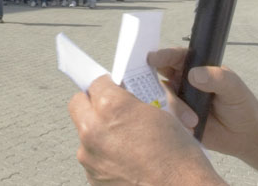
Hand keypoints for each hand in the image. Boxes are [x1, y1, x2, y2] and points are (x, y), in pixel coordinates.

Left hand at [69, 75, 221, 184]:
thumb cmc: (179, 160)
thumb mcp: (161, 114)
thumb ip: (132, 102)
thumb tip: (122, 97)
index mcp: (111, 107)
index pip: (96, 82)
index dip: (106, 85)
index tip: (110, 88)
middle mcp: (94, 130)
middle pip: (78, 104)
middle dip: (92, 103)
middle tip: (109, 108)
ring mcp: (90, 157)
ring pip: (84, 132)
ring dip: (98, 132)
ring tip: (125, 140)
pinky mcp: (92, 177)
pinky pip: (92, 157)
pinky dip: (104, 155)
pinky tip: (126, 159)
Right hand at [148, 48, 257, 175]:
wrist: (245, 136)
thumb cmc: (241, 105)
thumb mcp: (234, 88)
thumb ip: (217, 79)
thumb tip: (194, 74)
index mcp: (194, 68)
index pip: (175, 57)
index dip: (163, 56)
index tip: (152, 59)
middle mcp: (182, 82)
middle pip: (160, 76)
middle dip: (159, 84)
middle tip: (166, 92)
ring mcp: (178, 101)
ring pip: (162, 98)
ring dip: (174, 108)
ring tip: (192, 120)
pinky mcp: (176, 120)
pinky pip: (166, 117)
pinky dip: (173, 121)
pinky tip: (188, 127)